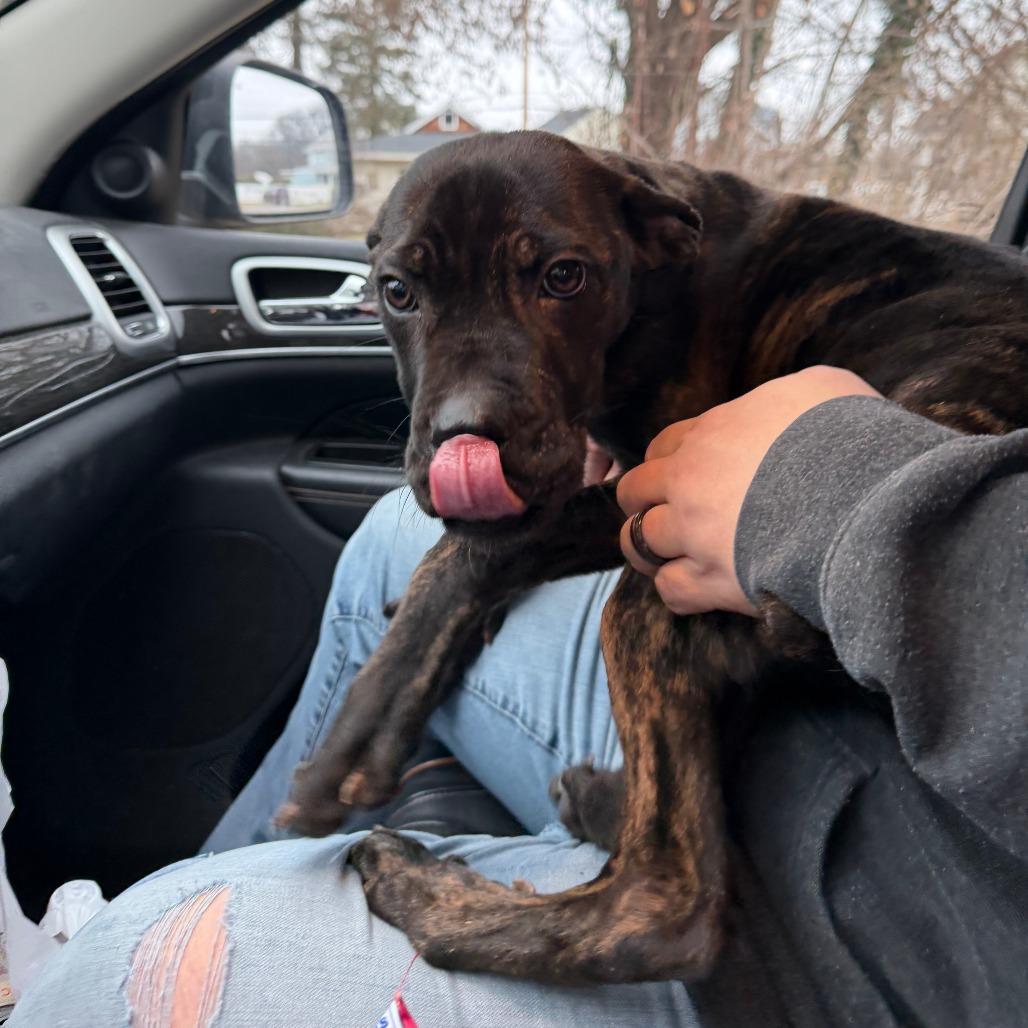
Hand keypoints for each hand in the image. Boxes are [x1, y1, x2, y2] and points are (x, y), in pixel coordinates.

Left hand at [618, 366, 880, 614]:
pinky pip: (671, 589)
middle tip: (661, 514)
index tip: (678, 476)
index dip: (667, 463)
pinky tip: (693, 587)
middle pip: (636, 491)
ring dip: (648, 548)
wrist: (864, 496)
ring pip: (639, 541)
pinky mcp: (711, 579)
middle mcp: (690, 481)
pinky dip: (677, 589)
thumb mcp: (820, 389)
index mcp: (712, 433)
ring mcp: (694, 532)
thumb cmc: (850, 436)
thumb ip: (788, 397)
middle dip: (642, 502)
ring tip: (664, 556)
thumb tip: (792, 406)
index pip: (664, 446)